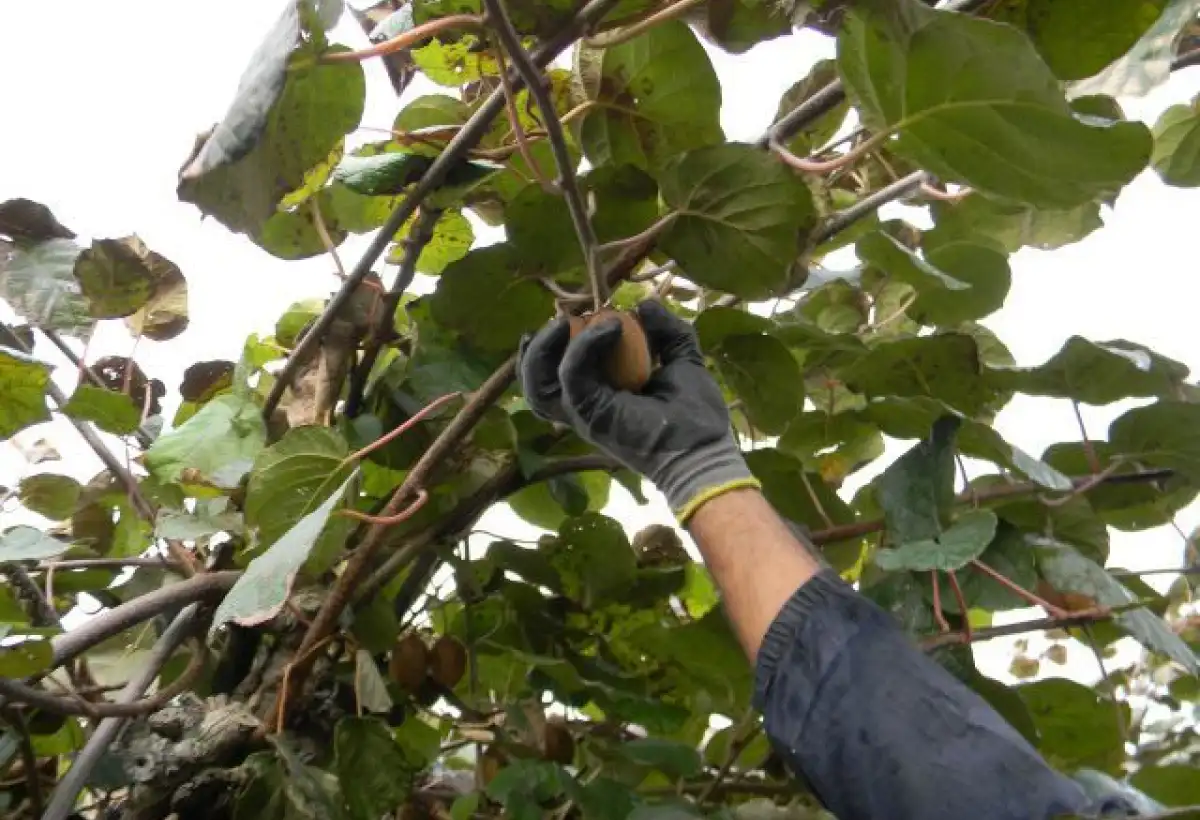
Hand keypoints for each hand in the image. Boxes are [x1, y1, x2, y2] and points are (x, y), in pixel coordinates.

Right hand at [518, 300, 758, 522]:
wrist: (704, 448)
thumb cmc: (696, 414)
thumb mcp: (683, 359)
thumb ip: (667, 331)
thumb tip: (644, 303)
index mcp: (599, 398)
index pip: (552, 378)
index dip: (546, 350)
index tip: (563, 320)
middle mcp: (585, 408)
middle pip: (535, 383)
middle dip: (536, 348)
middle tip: (561, 321)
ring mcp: (585, 414)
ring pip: (537, 386)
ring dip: (543, 348)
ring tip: (565, 321)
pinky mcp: (592, 415)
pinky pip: (572, 376)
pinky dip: (584, 347)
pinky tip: (611, 328)